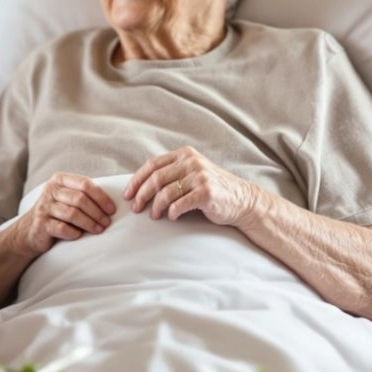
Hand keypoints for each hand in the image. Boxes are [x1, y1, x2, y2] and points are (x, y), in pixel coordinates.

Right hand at [8, 171, 115, 255]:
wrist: (30, 231)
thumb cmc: (56, 213)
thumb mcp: (66, 197)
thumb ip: (83, 194)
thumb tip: (111, 204)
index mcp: (59, 179)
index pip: (85, 184)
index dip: (101, 197)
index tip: (112, 210)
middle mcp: (50, 190)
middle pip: (79, 199)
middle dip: (97, 212)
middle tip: (107, 222)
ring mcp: (44, 207)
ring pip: (72, 214)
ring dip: (89, 223)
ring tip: (99, 230)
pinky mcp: (41, 224)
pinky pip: (62, 228)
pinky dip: (74, 233)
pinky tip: (79, 235)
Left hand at [125, 146, 259, 227]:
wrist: (243, 200)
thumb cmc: (212, 189)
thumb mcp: (192, 173)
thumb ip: (172, 172)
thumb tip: (139, 185)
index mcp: (185, 155)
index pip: (152, 164)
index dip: (136, 179)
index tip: (128, 193)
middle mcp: (192, 162)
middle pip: (155, 178)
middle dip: (141, 195)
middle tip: (135, 208)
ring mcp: (200, 176)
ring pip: (165, 192)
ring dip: (155, 206)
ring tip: (153, 216)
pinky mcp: (206, 193)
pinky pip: (180, 204)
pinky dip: (172, 212)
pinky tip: (171, 217)